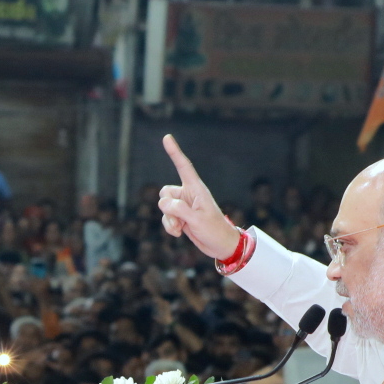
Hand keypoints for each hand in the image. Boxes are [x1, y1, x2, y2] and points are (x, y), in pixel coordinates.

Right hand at [156, 135, 239, 258]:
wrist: (220, 245)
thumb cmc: (214, 230)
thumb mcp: (197, 220)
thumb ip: (179, 210)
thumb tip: (163, 203)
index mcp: (196, 189)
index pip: (183, 166)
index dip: (175, 152)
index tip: (167, 138)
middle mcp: (188, 194)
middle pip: (165, 192)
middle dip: (167, 207)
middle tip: (180, 220)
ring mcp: (183, 206)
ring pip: (163, 207)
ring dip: (169, 220)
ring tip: (181, 228)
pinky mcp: (180, 217)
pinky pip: (166, 218)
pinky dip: (169, 226)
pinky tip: (179, 233)